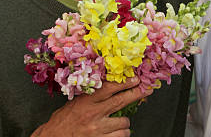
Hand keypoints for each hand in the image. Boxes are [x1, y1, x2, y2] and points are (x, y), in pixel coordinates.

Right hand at [31, 77, 151, 136]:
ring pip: (125, 123)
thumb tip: (112, 87)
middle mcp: (93, 114)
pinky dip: (121, 134)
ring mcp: (98, 130)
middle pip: (121, 101)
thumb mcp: (75, 103)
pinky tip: (115, 132)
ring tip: (117, 122)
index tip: (135, 79)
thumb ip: (92, 96)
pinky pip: (121, 136)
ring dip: (124, 123)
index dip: (125, 82)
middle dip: (136, 94)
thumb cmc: (63, 121)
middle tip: (146, 90)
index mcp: (86, 101)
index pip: (109, 88)